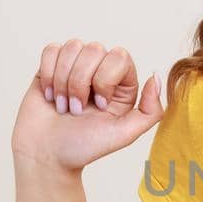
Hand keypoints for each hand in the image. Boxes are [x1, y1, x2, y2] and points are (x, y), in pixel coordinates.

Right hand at [11, 39, 163, 171]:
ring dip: (63, 82)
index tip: (99, 106)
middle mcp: (100, 69)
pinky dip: (48, 74)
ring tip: (63, 105)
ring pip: (72, 47)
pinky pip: (51, 50)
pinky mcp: (51, 66)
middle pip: (94, 49)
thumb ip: (151, 111)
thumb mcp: (125, 134)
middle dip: (80, 83)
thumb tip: (156, 76)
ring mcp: (76, 65)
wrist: (46, 154)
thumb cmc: (84, 146)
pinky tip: (50, 95)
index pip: (119, 57)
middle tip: (77, 110)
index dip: (105, 79)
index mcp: (122, 83)